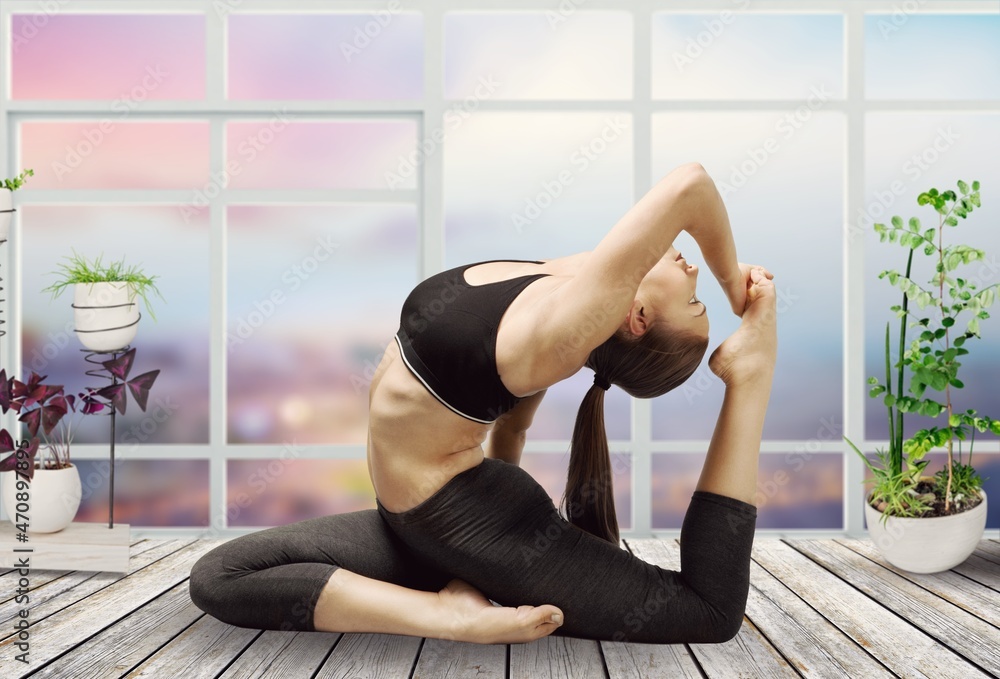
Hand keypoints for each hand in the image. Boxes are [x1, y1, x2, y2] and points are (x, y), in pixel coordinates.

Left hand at [709, 267, 776, 386]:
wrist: (746, 377)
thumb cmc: (732, 371)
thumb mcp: (718, 356)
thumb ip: (710, 349)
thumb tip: (695, 352)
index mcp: (751, 327)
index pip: (749, 304)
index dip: (742, 293)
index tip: (729, 284)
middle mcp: (762, 320)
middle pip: (759, 292)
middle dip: (749, 280)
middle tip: (735, 271)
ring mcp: (766, 317)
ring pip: (765, 287)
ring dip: (755, 276)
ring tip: (742, 268)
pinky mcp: (767, 313)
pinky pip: (768, 287)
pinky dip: (760, 277)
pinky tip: (748, 272)